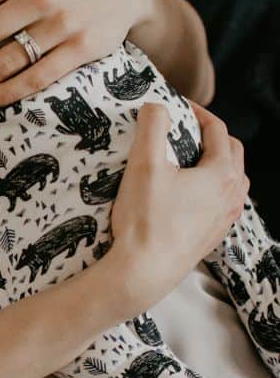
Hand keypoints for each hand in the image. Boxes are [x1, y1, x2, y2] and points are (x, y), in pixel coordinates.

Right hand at [105, 104, 246, 309]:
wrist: (144, 271)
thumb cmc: (145, 219)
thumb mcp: (143, 166)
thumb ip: (152, 128)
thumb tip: (157, 106)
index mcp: (221, 174)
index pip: (218, 130)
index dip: (198, 112)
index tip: (178, 106)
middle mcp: (232, 195)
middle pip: (233, 153)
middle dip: (212, 136)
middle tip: (186, 130)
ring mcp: (225, 217)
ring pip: (234, 179)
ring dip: (217, 163)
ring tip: (191, 160)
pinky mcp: (214, 235)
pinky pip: (224, 202)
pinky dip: (213, 187)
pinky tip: (189, 193)